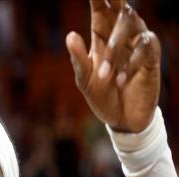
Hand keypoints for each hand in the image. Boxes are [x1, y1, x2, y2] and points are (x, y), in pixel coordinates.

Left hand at [66, 1, 160, 132]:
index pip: (101, 10)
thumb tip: (70, 35)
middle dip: (115, 0)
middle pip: (121, 9)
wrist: (121, 119)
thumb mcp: (85, 81)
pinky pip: (146, 48)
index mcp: (102, 38)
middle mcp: (121, 36)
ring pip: (132, 26)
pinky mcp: (152, 59)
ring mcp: (137, 46)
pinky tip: (120, 81)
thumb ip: (78, 59)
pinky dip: (132, 64)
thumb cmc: (102, 96)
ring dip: (115, 50)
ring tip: (105, 76)